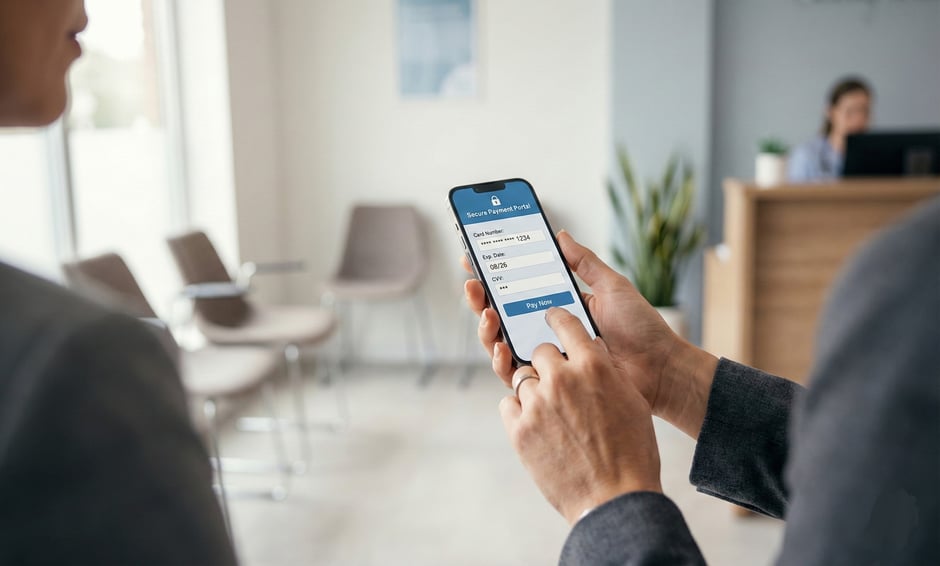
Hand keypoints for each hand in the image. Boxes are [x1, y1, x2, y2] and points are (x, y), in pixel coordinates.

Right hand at [462, 230, 717, 438]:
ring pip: (501, 343)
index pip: (517, 289)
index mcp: (559, 307)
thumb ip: (584, 262)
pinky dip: (501, 360)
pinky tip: (500, 346)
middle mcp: (547, 331)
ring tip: (487, 312)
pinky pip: (515, 374)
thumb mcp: (612, 286)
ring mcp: (546, 357)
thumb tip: (558, 235)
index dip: (493, 275)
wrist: (659, 369)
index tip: (474, 259)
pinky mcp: (550, 383)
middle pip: (501, 314)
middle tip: (473, 284)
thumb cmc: (641, 329)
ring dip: (486, 328)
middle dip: (480, 299)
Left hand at [500, 308, 661, 524]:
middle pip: (539, 352)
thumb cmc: (631, 452)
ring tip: (551, 412)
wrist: (615, 498)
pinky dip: (519, 411)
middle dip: (546, 363)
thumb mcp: (629, 400)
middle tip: (556, 381)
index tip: (550, 318)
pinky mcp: (519, 429)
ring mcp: (537, 404)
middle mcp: (561, 379)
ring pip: (522, 378)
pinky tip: (536, 425)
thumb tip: (591, 355)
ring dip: (534, 390)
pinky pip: (508, 405)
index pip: (566, 324)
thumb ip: (606, 371)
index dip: (557, 319)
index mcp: (593, 366)